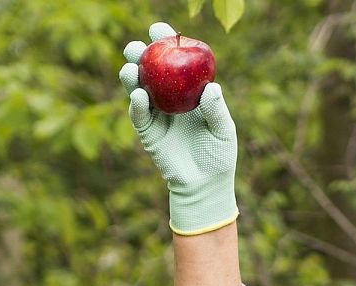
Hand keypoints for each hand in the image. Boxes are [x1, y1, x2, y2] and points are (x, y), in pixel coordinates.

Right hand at [119, 21, 237, 234]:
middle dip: (141, 53)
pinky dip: (137, 103)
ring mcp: (156, 113)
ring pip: (138, 87)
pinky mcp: (148, 131)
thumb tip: (211, 88)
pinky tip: (138, 95)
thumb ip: (216, 110)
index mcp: (188, 91)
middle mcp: (169, 97)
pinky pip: (138, 114)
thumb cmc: (218, 155)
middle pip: (150, 69)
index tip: (161, 30)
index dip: (166, 43)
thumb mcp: (223, 131)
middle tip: (139, 46)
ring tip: (132, 67)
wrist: (205, 184)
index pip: (176, 62)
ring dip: (132, 74)